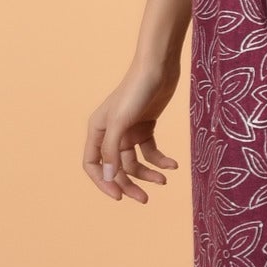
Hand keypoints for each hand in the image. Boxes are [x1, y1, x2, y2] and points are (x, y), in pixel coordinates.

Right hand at [84, 58, 181, 203]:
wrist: (159, 67)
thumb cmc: (136, 90)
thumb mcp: (122, 122)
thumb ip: (113, 151)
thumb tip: (110, 178)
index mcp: (97, 130)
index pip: (93, 165)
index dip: (104, 182)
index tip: (119, 196)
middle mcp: (110, 132)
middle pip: (115, 168)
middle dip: (129, 184)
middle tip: (145, 199)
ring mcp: (129, 131)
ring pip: (134, 162)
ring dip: (148, 174)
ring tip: (164, 180)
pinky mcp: (146, 127)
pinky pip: (151, 151)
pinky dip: (160, 160)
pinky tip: (172, 165)